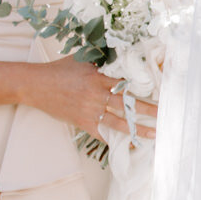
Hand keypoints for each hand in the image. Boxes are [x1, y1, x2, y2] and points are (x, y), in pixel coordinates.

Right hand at [26, 58, 157, 139]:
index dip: (143, 88)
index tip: (160, 93)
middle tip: (164, 115)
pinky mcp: (82, 122)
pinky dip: (115, 140)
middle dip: (148, 110)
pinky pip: (102, 133)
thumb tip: (120, 54)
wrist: (35, 85)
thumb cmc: (59, 70)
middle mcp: (96, 94)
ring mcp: (89, 110)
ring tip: (154, 134)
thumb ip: (101, 60)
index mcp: (98, 77)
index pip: (126, 83)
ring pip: (118, 122)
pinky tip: (129, 145)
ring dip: (137, 129)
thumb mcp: (81, 60)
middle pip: (127, 104)